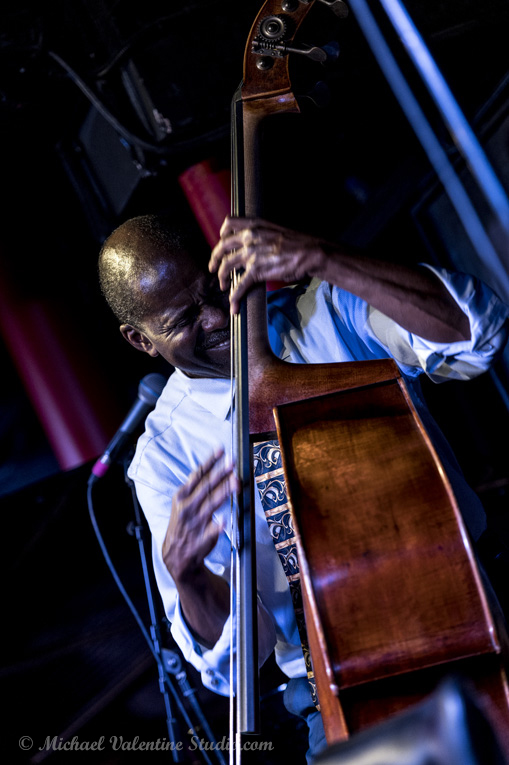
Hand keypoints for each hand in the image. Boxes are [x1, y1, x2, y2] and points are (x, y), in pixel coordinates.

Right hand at [162, 448, 237, 583]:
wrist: (175, 555)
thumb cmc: (183, 523)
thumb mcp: (183, 502)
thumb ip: (197, 486)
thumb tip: (216, 468)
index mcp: (182, 496)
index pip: (198, 475)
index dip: (210, 462)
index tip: (221, 450)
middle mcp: (187, 508)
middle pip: (206, 487)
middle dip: (220, 474)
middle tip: (232, 463)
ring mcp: (194, 524)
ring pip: (210, 505)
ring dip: (223, 493)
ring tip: (235, 483)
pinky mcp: (201, 539)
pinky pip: (210, 532)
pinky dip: (216, 527)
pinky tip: (224, 522)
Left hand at [209, 216, 324, 312]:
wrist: (310, 253)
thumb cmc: (300, 243)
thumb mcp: (277, 230)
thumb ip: (263, 234)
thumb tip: (258, 244)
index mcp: (255, 225)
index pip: (229, 224)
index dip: (222, 234)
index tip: (221, 242)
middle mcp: (249, 237)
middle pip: (222, 247)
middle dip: (214, 258)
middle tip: (212, 267)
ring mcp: (251, 254)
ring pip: (226, 266)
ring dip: (221, 278)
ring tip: (223, 285)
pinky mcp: (256, 271)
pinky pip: (239, 285)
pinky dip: (234, 297)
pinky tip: (234, 306)